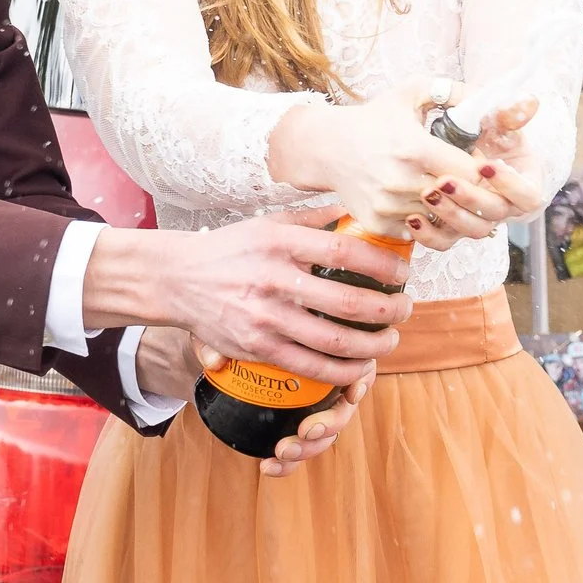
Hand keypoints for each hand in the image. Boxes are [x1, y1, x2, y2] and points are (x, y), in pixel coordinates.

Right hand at [84, 207, 413, 390]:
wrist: (177, 279)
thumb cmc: (231, 249)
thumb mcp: (270, 223)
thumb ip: (315, 218)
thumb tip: (358, 211)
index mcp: (281, 243)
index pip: (347, 253)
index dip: (384, 265)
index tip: (403, 272)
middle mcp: (274, 280)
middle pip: (349, 303)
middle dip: (389, 310)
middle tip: (405, 308)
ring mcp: (265, 318)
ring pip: (335, 342)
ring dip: (374, 345)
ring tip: (390, 339)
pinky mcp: (257, 347)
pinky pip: (310, 367)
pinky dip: (343, 371)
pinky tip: (361, 366)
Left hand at [140, 326, 368, 477]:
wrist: (221, 351)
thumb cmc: (234, 331)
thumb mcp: (224, 330)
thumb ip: (216, 340)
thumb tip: (214, 361)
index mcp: (324, 349)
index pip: (356, 364)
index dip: (359, 382)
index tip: (350, 394)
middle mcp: (325, 380)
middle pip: (345, 407)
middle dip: (331, 423)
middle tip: (307, 430)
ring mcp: (313, 407)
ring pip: (326, 434)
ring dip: (311, 448)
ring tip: (283, 451)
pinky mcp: (296, 427)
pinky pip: (300, 449)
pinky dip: (288, 465)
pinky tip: (267, 467)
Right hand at [267, 80, 480, 231]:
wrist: (328, 147)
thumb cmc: (374, 119)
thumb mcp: (410, 93)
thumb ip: (451, 91)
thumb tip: (485, 96)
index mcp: (415, 148)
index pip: (471, 173)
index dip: (482, 171)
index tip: (480, 165)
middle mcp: (400, 181)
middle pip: (458, 200)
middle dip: (468, 192)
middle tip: (468, 182)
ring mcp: (387, 207)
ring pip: (439, 219)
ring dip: (448, 209)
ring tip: (445, 191)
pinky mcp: (377, 224)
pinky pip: (418, 233)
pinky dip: (425, 222)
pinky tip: (423, 203)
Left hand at [408, 96, 546, 250]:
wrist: (460, 143)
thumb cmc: (485, 131)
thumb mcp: (496, 120)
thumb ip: (508, 114)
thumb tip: (528, 102)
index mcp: (524, 183)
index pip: (527, 195)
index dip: (508, 184)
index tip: (484, 165)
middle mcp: (505, 206)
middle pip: (495, 214)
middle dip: (470, 198)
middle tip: (445, 181)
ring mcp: (480, 219)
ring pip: (472, 231)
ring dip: (450, 215)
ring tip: (427, 193)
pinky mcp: (455, 229)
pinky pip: (445, 242)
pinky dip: (429, 235)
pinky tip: (412, 218)